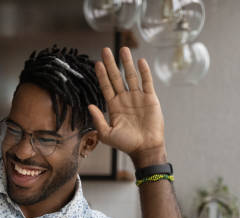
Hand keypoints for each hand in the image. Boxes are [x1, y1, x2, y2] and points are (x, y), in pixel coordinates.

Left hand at [89, 47, 166, 167]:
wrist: (145, 148)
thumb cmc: (125, 143)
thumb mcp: (106, 134)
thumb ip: (98, 120)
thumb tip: (89, 106)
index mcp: (113, 106)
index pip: (106, 86)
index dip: (101, 75)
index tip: (97, 63)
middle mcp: (124, 99)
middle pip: (116, 77)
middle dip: (111, 64)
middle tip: (105, 50)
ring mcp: (137, 97)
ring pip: (131, 76)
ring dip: (127, 63)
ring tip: (123, 49)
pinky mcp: (150, 98)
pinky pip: (146, 82)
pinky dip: (144, 71)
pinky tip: (140, 61)